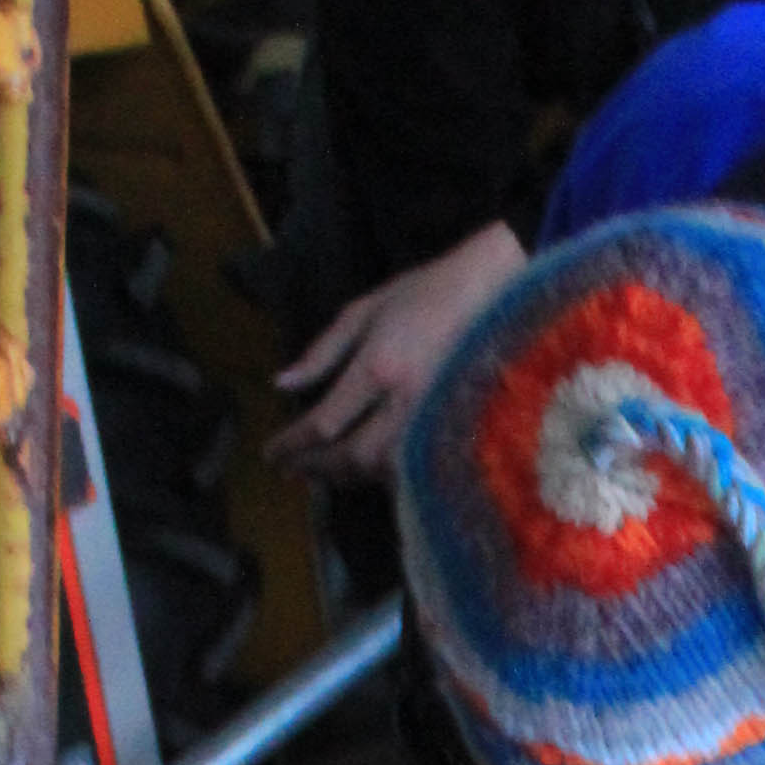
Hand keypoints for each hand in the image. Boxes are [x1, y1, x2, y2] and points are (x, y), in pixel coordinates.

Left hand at [271, 220, 526, 480]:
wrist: (494, 288)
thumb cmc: (425, 293)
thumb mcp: (364, 311)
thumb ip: (322, 351)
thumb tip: (281, 384)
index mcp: (379, 368)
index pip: (324, 423)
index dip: (292, 445)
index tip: (271, 453)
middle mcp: (407, 403)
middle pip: (352, 456)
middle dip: (317, 467)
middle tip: (292, 469)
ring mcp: (436, 419)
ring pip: (385, 469)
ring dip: (348, 476)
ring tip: (323, 471)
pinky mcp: (456, 426)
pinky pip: (415, 466)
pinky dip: (385, 474)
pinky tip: (368, 468)